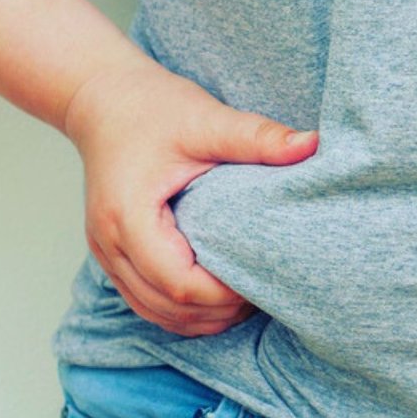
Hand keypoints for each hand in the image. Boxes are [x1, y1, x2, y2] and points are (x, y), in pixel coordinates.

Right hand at [61, 62, 318, 336]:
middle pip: (167, 307)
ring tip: (247, 297)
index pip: (178, 283)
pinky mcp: (112, 256)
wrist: (103, 100)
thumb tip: (313, 145)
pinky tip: (218, 297)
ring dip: (201, 317)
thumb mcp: (206, 119)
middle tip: (266, 291)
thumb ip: (257, 137)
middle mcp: (109, 243)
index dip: (223, 293)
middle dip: (218, 311)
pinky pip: (146, 302)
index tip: (263, 277)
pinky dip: (182, 310)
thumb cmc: (151, 108)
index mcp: (128, 216)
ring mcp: (106, 254)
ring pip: (154, 313)